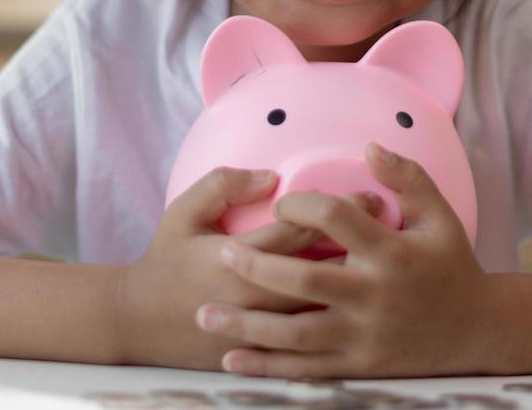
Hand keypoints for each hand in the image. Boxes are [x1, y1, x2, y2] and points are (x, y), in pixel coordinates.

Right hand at [116, 166, 379, 370]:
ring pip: (323, 309)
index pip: (300, 232)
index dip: (339, 212)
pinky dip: (339, 323)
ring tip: (388, 262)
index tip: (373, 196)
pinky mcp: (262, 355)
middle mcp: (254, 298)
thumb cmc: (165, 260)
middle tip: (392, 227)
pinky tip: (362, 305)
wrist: (138, 323)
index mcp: (235, 259)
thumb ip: (223, 186)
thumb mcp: (183, 213)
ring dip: (356, 284)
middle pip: (322, 270)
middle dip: (361, 246)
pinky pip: (310, 342)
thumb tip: (271, 175)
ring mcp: (260, 331)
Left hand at [196, 142, 492, 377]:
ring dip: (248, 325)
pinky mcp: (359, 364)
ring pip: (296, 333)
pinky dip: (268, 366)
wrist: (478, 329)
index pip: (337, 221)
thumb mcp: (440, 215)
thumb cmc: (452, 265)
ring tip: (206, 313)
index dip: (303, 207)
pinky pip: (306, 369)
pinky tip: (233, 359)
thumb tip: (369, 146)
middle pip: (305, 281)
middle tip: (222, 254)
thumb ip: (408, 178)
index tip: (281, 204)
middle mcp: (374, 295)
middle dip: (258, 268)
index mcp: (391, 252)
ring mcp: (364, 335)